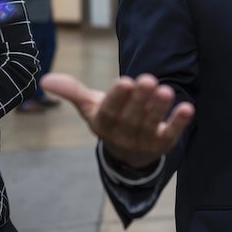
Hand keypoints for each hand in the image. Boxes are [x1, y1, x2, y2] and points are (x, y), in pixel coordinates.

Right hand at [41, 72, 194, 168]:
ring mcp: (143, 142)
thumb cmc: (110, 119)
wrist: (128, 152)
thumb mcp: (91, 106)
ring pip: (151, 126)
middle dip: (140, 99)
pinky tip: (187, 108)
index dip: (116, 99)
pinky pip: (171, 135)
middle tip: (147, 79)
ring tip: (166, 90)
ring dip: (159, 109)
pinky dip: (178, 122)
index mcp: (103, 124)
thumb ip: (72, 91)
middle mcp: (122, 136)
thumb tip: (45, 79)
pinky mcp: (162, 145)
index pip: (109, 113)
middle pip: (131, 118)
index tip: (124, 81)